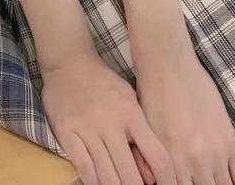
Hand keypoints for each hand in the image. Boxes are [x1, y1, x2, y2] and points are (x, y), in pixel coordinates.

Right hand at [41, 47, 174, 184]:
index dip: (166, 180)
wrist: (69, 62)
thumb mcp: (130, 99)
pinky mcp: (68, 133)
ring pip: (106, 174)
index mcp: (131, 114)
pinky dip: (94, 182)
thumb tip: (152, 173)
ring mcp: (88, 129)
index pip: (157, 155)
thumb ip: (141, 132)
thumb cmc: (104, 83)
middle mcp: (111, 123)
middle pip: (130, 173)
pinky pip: (84, 167)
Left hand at [136, 52, 234, 184]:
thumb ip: (149, 164)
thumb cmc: (151, 95)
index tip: (183, 183)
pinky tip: (229, 183)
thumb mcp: (145, 132)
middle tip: (196, 179)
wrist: (167, 64)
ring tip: (209, 179)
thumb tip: (152, 183)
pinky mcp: (229, 140)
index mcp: (169, 162)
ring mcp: (214, 151)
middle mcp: (193, 161)